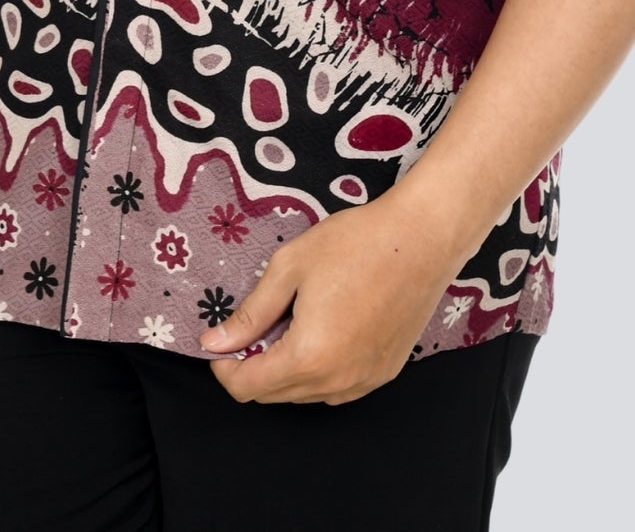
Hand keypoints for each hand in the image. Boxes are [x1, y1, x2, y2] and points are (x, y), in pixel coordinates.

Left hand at [196, 190, 466, 404]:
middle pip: (274, 396)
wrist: (420, 239)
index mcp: (308, 356)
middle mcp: (337, 381)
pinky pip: (336, 388)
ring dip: (286, 369)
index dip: (225, 366)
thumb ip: (250, 313)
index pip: (248, 388)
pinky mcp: (383, 374)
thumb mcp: (290, 268)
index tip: (221, 340)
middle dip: (254, 365)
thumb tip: (214, 343)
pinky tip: (323, 330)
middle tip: (257, 322)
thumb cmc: (355, 244)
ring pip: (305, 394)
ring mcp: (364, 382)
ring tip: (292, 319)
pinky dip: (317, 370)